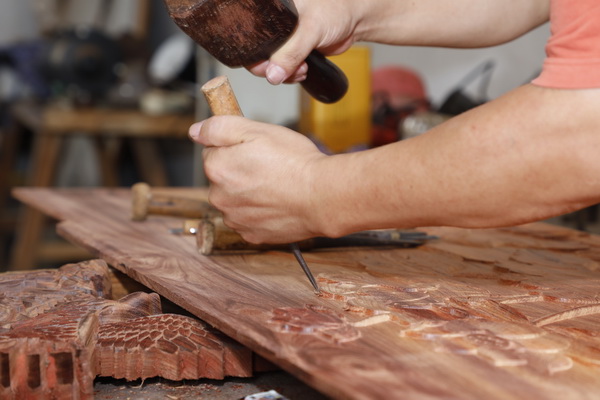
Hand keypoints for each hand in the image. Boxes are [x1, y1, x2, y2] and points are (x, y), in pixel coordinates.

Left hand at [189, 116, 327, 243]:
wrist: (322, 197)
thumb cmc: (295, 163)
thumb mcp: (258, 130)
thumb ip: (219, 128)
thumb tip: (195, 131)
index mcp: (217, 168)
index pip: (213, 152)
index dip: (235, 147)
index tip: (256, 149)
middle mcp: (220, 197)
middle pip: (223, 178)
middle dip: (240, 171)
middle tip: (269, 166)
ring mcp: (235, 219)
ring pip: (236, 200)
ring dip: (249, 193)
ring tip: (276, 186)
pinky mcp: (252, 235)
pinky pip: (249, 219)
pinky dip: (260, 212)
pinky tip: (277, 203)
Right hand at [247, 0, 358, 84]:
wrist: (354, 20)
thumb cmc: (334, 10)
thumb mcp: (310, 30)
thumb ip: (291, 52)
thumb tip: (272, 75)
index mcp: (269, 10)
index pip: (249, 36)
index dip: (254, 54)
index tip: (268, 65)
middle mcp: (272, 24)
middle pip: (258, 53)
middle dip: (273, 68)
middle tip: (290, 69)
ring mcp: (282, 39)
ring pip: (271, 64)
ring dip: (285, 73)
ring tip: (303, 68)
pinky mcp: (292, 50)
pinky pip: (284, 68)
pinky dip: (292, 74)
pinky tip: (305, 70)